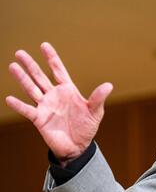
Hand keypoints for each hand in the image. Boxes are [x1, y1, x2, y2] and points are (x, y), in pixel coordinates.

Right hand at [5, 42, 112, 164]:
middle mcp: (54, 95)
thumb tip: (109, 85)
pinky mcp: (39, 119)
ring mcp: (45, 106)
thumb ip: (98, 98)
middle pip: (40, 76)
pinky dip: (19, 105)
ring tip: (12, 66)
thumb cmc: (86, 127)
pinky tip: (10, 98)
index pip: (58, 70)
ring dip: (22, 79)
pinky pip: (27, 110)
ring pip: (31, 89)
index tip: (44, 45)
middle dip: (31, 65)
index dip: (51, 58)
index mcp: (68, 90)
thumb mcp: (95, 112)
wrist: (78, 146)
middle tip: (19, 52)